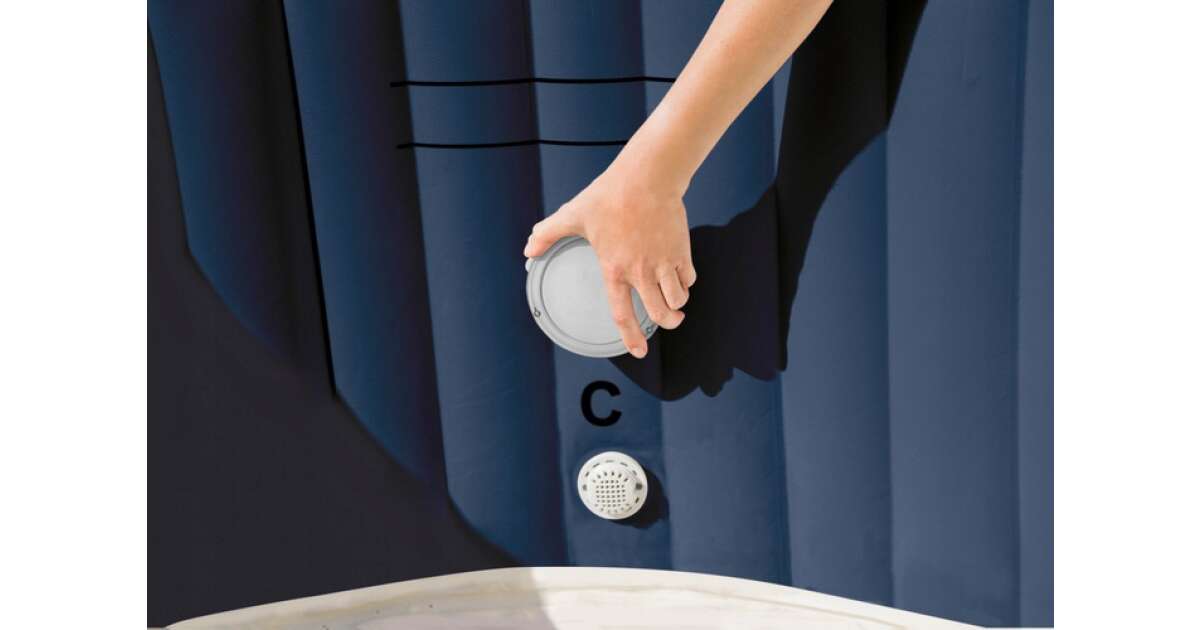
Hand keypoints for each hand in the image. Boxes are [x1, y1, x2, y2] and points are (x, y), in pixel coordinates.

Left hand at [524, 154, 696, 358]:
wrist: (647, 177)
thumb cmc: (610, 195)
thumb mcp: (574, 214)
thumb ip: (549, 234)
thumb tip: (528, 249)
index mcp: (615, 269)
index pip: (623, 315)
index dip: (631, 338)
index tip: (639, 351)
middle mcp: (641, 271)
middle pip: (660, 314)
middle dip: (668, 323)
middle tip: (669, 320)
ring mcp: (664, 262)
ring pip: (678, 300)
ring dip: (678, 305)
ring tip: (674, 301)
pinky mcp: (681, 250)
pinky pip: (689, 278)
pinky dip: (686, 282)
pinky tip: (680, 276)